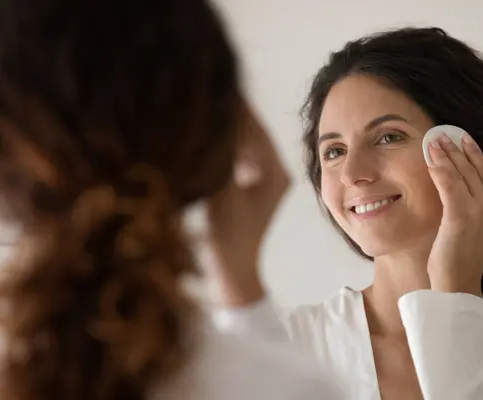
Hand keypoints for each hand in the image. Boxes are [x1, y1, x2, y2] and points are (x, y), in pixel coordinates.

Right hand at [203, 100, 289, 306]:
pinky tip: (208, 135)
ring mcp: (264, 180)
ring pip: (244, 145)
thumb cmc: (228, 236)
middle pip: (251, 135)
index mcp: (276, 173)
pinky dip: (225, 146)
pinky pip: (238, 158)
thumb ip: (222, 155)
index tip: (219, 86)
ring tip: (206, 109)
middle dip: (231, 116)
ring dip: (227, 130)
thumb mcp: (222, 191)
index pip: (255, 130)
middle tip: (209, 92)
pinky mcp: (251, 187)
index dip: (237, 109)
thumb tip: (218, 117)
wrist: (231, 269)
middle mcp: (275, 172)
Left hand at [426, 133, 482, 295]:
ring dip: (446, 155)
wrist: (457, 282)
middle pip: (473, 169)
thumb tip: (453, 185)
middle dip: (457, 149)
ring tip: (433, 141)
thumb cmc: (458, 257)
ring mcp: (479, 211)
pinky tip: (430, 160)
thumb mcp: (469, 227)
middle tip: (442, 134)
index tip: (461, 138)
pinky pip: (449, 186)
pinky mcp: (461, 217)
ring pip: (461, 174)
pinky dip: (440, 170)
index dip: (473, 153)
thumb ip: (468, 205)